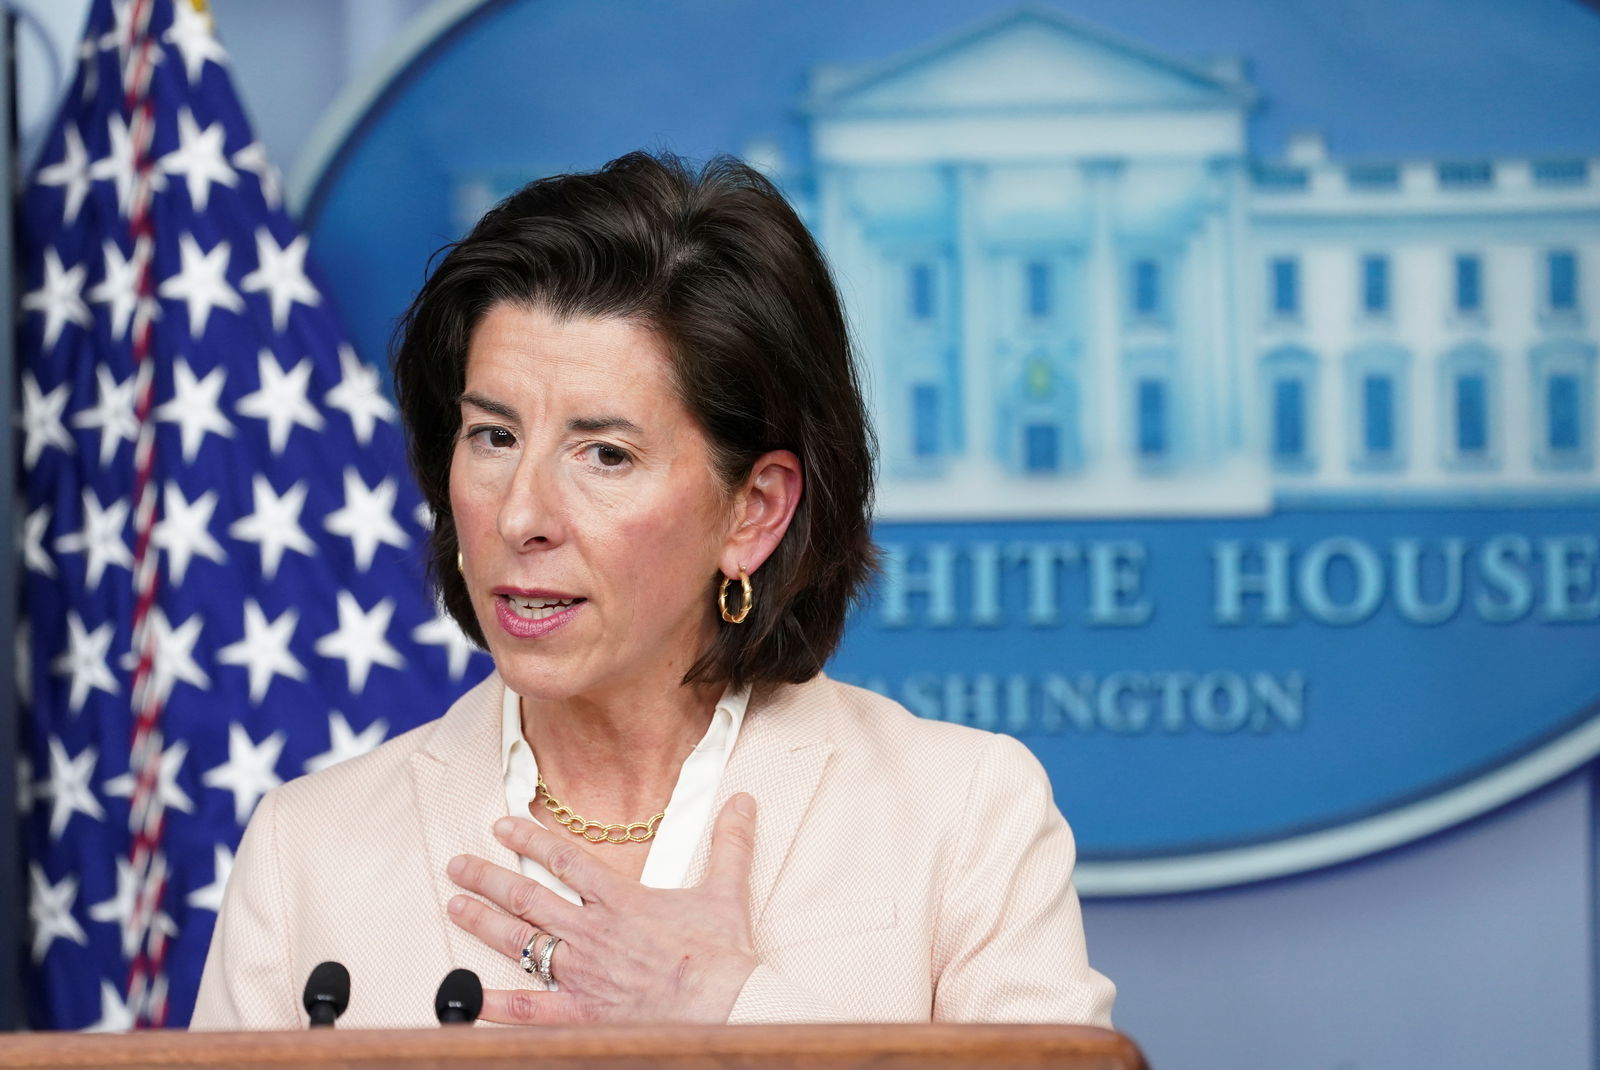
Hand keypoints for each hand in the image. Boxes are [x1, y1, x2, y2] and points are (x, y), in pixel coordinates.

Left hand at [445, 792, 759, 1023]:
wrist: (719, 1005)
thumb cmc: (721, 954)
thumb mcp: (728, 889)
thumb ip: (729, 844)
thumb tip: (742, 802)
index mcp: (620, 899)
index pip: (564, 859)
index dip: (529, 839)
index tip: (501, 824)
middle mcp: (590, 930)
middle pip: (527, 896)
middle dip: (488, 877)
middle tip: (458, 865)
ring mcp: (580, 972)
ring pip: (519, 939)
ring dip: (482, 921)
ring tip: (454, 906)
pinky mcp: (580, 1011)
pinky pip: (528, 1005)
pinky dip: (493, 1002)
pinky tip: (465, 996)